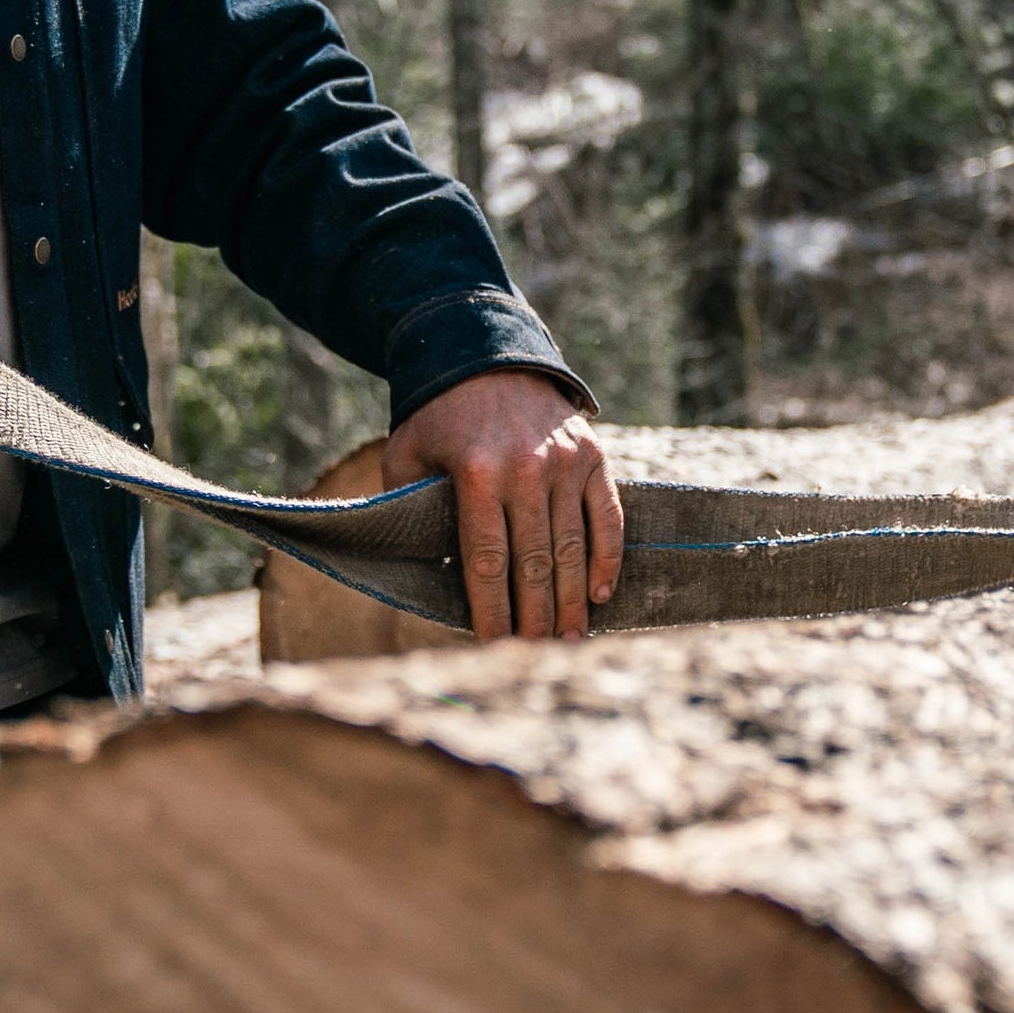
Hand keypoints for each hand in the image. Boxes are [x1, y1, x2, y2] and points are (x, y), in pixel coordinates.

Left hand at [382, 371, 622, 641]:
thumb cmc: (437, 418)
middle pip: (533, 563)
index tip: (489, 647)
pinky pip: (606, 516)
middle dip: (533, 616)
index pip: (486, 561)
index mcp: (476, 474)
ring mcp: (564, 461)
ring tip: (569, 639)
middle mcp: (525, 469)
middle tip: (534, 656)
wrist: (485, 357)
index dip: (490, 610)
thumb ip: (410, 508)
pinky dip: (605, 558)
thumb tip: (418, 572)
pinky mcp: (592, 455)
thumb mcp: (407, 456)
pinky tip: (598, 593)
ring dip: (571, 600)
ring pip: (571, 547)